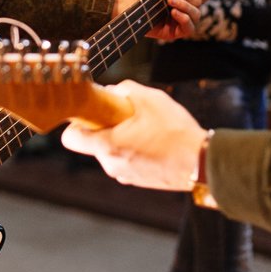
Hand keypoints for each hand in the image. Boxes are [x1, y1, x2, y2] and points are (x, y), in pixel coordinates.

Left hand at [61, 80, 206, 190]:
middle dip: (106, 127)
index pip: (70, 137)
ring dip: (122, 138)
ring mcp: (124, 175)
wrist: (200, 162)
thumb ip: (124, 90)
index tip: (92, 112)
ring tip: (147, 129)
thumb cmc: (174, 132)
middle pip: (93, 142)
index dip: (77, 121)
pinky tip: (155, 142)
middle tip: (129, 116)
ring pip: (111, 150)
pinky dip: (134, 150)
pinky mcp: (137, 181)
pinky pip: (126, 160)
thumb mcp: (150, 99)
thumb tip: (112, 91)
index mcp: (107, 145)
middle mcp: (111, 164)